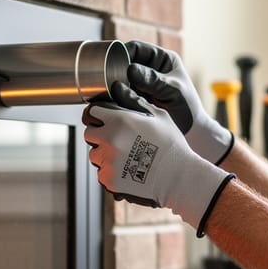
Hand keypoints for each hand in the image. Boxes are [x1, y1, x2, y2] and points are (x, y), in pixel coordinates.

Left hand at [84, 82, 234, 234]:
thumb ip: (136, 102)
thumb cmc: (172, 145)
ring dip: (104, 154)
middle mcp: (109, 139)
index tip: (105, 120)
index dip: (99, 116)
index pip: (93, 112)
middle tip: (116, 140)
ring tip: (124, 157)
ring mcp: (107, 161)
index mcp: (119, 120)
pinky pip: (101, 173)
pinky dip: (111, 172)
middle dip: (100, 135)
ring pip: (94, 155)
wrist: (178, 177)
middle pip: (89, 134)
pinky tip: (127, 171)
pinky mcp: (108, 180)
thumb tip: (120, 88)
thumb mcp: (158, 116)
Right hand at [123, 41, 233, 164]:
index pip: (137, 48)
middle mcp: (149, 69)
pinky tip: (114, 102)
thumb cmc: (187, 107)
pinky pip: (122, 94)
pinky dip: (117, 97)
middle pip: (125, 63)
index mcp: (162, 59)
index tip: (111, 62)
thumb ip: (153, 80)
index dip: (122, 52)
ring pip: (121, 79)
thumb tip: (130, 70)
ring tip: (112, 93)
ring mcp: (141, 84)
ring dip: (115, 86)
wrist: (190, 131)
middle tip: (109, 81)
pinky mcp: (136, 98)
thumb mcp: (172, 90)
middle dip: (116, 71)